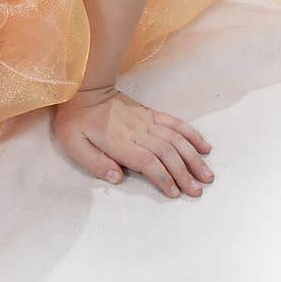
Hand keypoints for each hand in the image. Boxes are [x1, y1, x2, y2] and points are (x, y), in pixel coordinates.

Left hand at [52, 86, 213, 198]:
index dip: (163, 177)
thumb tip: (117, 178)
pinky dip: (191, 135)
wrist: (84, 88)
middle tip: (198, 191)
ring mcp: (147, 120)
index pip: (147, 161)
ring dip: (193, 157)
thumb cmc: (76, 120)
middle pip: (167, 153)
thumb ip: (94, 162)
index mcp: (119, 141)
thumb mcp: (74, 144)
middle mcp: (137, 131)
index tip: (175, 193)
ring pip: (176, 139)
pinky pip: (175, 123)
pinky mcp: (151, 113)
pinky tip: (204, 146)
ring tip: (206, 175)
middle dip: (184, 173)